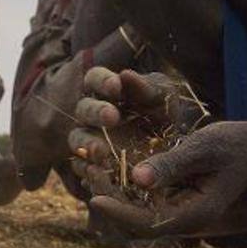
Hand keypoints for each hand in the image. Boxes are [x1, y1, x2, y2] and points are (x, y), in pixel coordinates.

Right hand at [68, 67, 198, 165]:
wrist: (169, 148)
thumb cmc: (161, 112)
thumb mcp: (162, 97)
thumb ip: (146, 87)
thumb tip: (126, 74)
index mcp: (104, 90)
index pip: (94, 78)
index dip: (101, 81)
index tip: (116, 85)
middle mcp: (91, 113)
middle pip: (84, 109)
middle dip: (96, 112)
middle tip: (112, 117)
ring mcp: (88, 140)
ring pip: (77, 139)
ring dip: (88, 144)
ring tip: (103, 151)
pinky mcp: (91, 165)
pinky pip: (83, 168)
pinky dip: (90, 171)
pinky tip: (102, 174)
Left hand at [68, 68, 246, 236]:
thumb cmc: (236, 144)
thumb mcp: (204, 148)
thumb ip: (172, 164)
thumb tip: (136, 178)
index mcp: (195, 213)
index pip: (149, 223)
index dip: (119, 212)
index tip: (94, 197)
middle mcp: (186, 216)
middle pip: (138, 219)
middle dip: (109, 198)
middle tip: (84, 172)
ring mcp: (182, 207)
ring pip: (139, 208)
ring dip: (113, 190)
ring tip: (88, 167)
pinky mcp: (178, 195)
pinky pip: (146, 197)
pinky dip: (126, 183)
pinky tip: (109, 163)